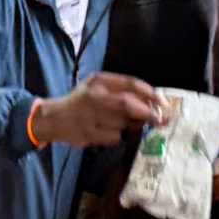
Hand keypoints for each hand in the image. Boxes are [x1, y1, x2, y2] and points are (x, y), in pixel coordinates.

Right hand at [33, 74, 161, 148]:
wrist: (54, 118)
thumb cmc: (81, 101)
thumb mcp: (98, 87)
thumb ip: (121, 91)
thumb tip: (150, 102)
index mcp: (99, 81)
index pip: (130, 84)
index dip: (150, 93)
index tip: (163, 102)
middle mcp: (94, 97)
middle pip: (128, 104)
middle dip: (147, 113)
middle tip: (158, 119)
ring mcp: (90, 116)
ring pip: (123, 123)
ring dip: (128, 126)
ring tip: (119, 124)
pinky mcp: (89, 134)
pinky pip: (114, 137)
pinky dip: (116, 136)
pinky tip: (104, 131)